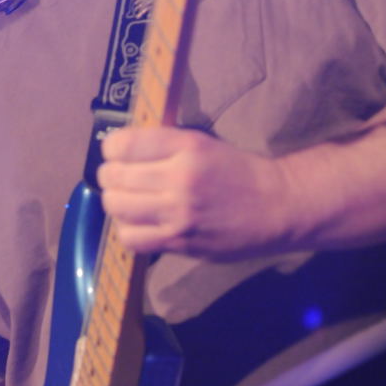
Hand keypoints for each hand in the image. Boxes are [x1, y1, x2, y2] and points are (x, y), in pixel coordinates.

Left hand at [97, 126, 289, 259]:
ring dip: (115, 201)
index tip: (115, 152)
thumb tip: (121, 148)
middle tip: (115, 177)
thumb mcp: (201, 142)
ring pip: (117, 207)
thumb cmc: (238, 169)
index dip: (110, 148)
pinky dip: (127, 229)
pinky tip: (138, 223)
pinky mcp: (180, 242)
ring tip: (125, 199)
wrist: (276, 206)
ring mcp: (178, 214)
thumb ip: (163, 145)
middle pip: (114, 177)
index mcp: (185, 146)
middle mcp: (178, 178)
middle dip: (108, 175)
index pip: (124, 144)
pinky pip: (132, 238)